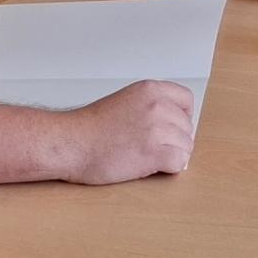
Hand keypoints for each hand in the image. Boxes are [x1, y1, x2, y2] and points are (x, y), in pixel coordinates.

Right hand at [62, 79, 194, 183]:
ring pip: (186, 146)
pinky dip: (169, 168)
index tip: (172, 127)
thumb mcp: (126, 100)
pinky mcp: (153, 152)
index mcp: (151, 89)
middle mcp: (157, 105)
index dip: (182, 117)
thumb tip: (172, 122)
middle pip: (187, 127)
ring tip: (146, 156)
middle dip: (174, 140)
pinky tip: (151, 166)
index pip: (186, 100)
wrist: (70, 142)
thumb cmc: (90, 127)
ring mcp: (156, 128)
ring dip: (171, 155)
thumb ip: (151, 105)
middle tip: (151, 146)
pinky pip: (179, 162)